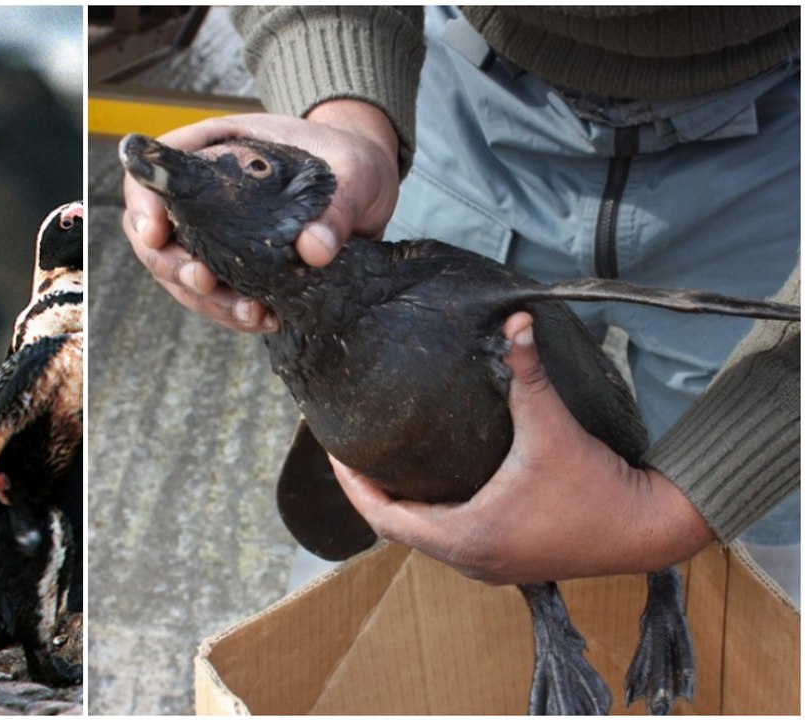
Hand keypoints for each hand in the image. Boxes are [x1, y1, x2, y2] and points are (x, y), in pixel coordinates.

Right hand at [121, 100, 399, 332]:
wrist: (368, 187)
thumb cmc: (352, 161)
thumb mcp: (354, 172)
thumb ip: (336, 206)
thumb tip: (313, 250)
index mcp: (215, 150)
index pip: (157, 173)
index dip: (144, 204)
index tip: (156, 233)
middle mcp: (205, 195)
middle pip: (155, 234)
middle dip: (171, 265)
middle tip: (203, 281)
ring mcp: (216, 234)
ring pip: (180, 274)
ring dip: (203, 300)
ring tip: (246, 313)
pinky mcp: (237, 266)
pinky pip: (216, 296)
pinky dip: (232, 313)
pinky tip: (265, 319)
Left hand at [332, 312, 715, 584]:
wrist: (651, 529)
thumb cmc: (598, 485)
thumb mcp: (552, 427)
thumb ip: (528, 374)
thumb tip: (516, 319)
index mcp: (464, 537)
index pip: (382, 516)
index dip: (352, 485)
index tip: (333, 453)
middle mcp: (469, 560)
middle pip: (396, 528)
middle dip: (371, 490)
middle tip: (352, 451)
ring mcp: (488, 566)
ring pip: (423, 538)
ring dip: (401, 505)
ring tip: (383, 462)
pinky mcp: (508, 561)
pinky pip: (450, 539)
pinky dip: (431, 514)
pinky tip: (431, 482)